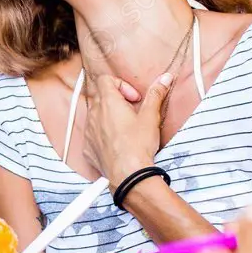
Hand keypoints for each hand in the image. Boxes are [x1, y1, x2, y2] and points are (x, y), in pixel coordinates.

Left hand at [83, 72, 172, 187]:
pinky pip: (92, 134)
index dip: (121, 85)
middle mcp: (93, 114)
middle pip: (100, 97)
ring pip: (94, 115)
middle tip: (131, 112)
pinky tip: (117, 144)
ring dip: (108, 117)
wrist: (128, 174)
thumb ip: (155, 95)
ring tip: (125, 129)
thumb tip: (164, 78)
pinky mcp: (87, 147)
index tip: (134, 98)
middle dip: (116, 101)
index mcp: (107, 102)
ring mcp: (88, 131)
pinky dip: (102, 135)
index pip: (105, 80)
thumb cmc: (138, 144)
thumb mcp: (151, 117)